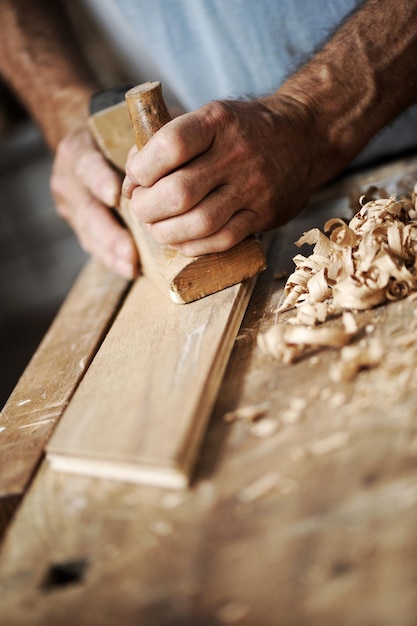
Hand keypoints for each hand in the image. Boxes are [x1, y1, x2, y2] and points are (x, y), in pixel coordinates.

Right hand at [51, 127, 138, 277]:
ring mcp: (71, 204)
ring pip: (89, 232)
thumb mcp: (129, 126)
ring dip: (112, 252)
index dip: (99, 180)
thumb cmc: (121, 132)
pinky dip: (112, 258)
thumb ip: (146, 139)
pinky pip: (93, 244)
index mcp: (79, 150)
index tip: (115, 195)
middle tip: (129, 251)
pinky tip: (130, 269)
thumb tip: (177, 154)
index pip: (87, 165)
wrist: (91, 142)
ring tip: (133, 267)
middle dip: (109, 233)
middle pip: (87, 209)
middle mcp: (69, 179)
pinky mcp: (78, 223)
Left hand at [122, 97, 315, 256]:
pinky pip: (221, 240)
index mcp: (217, 121)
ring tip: (156, 227)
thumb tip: (130, 179)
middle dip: (146, 207)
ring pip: (198, 222)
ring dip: (165, 232)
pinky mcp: (264, 215)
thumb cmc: (244, 129)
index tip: (134, 178)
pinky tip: (181, 239)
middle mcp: (237, 154)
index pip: (169, 146)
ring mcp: (253, 188)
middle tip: (140, 207)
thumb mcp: (211, 116)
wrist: (305, 134)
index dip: (140, 169)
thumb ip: (170, 141)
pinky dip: (192, 245)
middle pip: (178, 193)